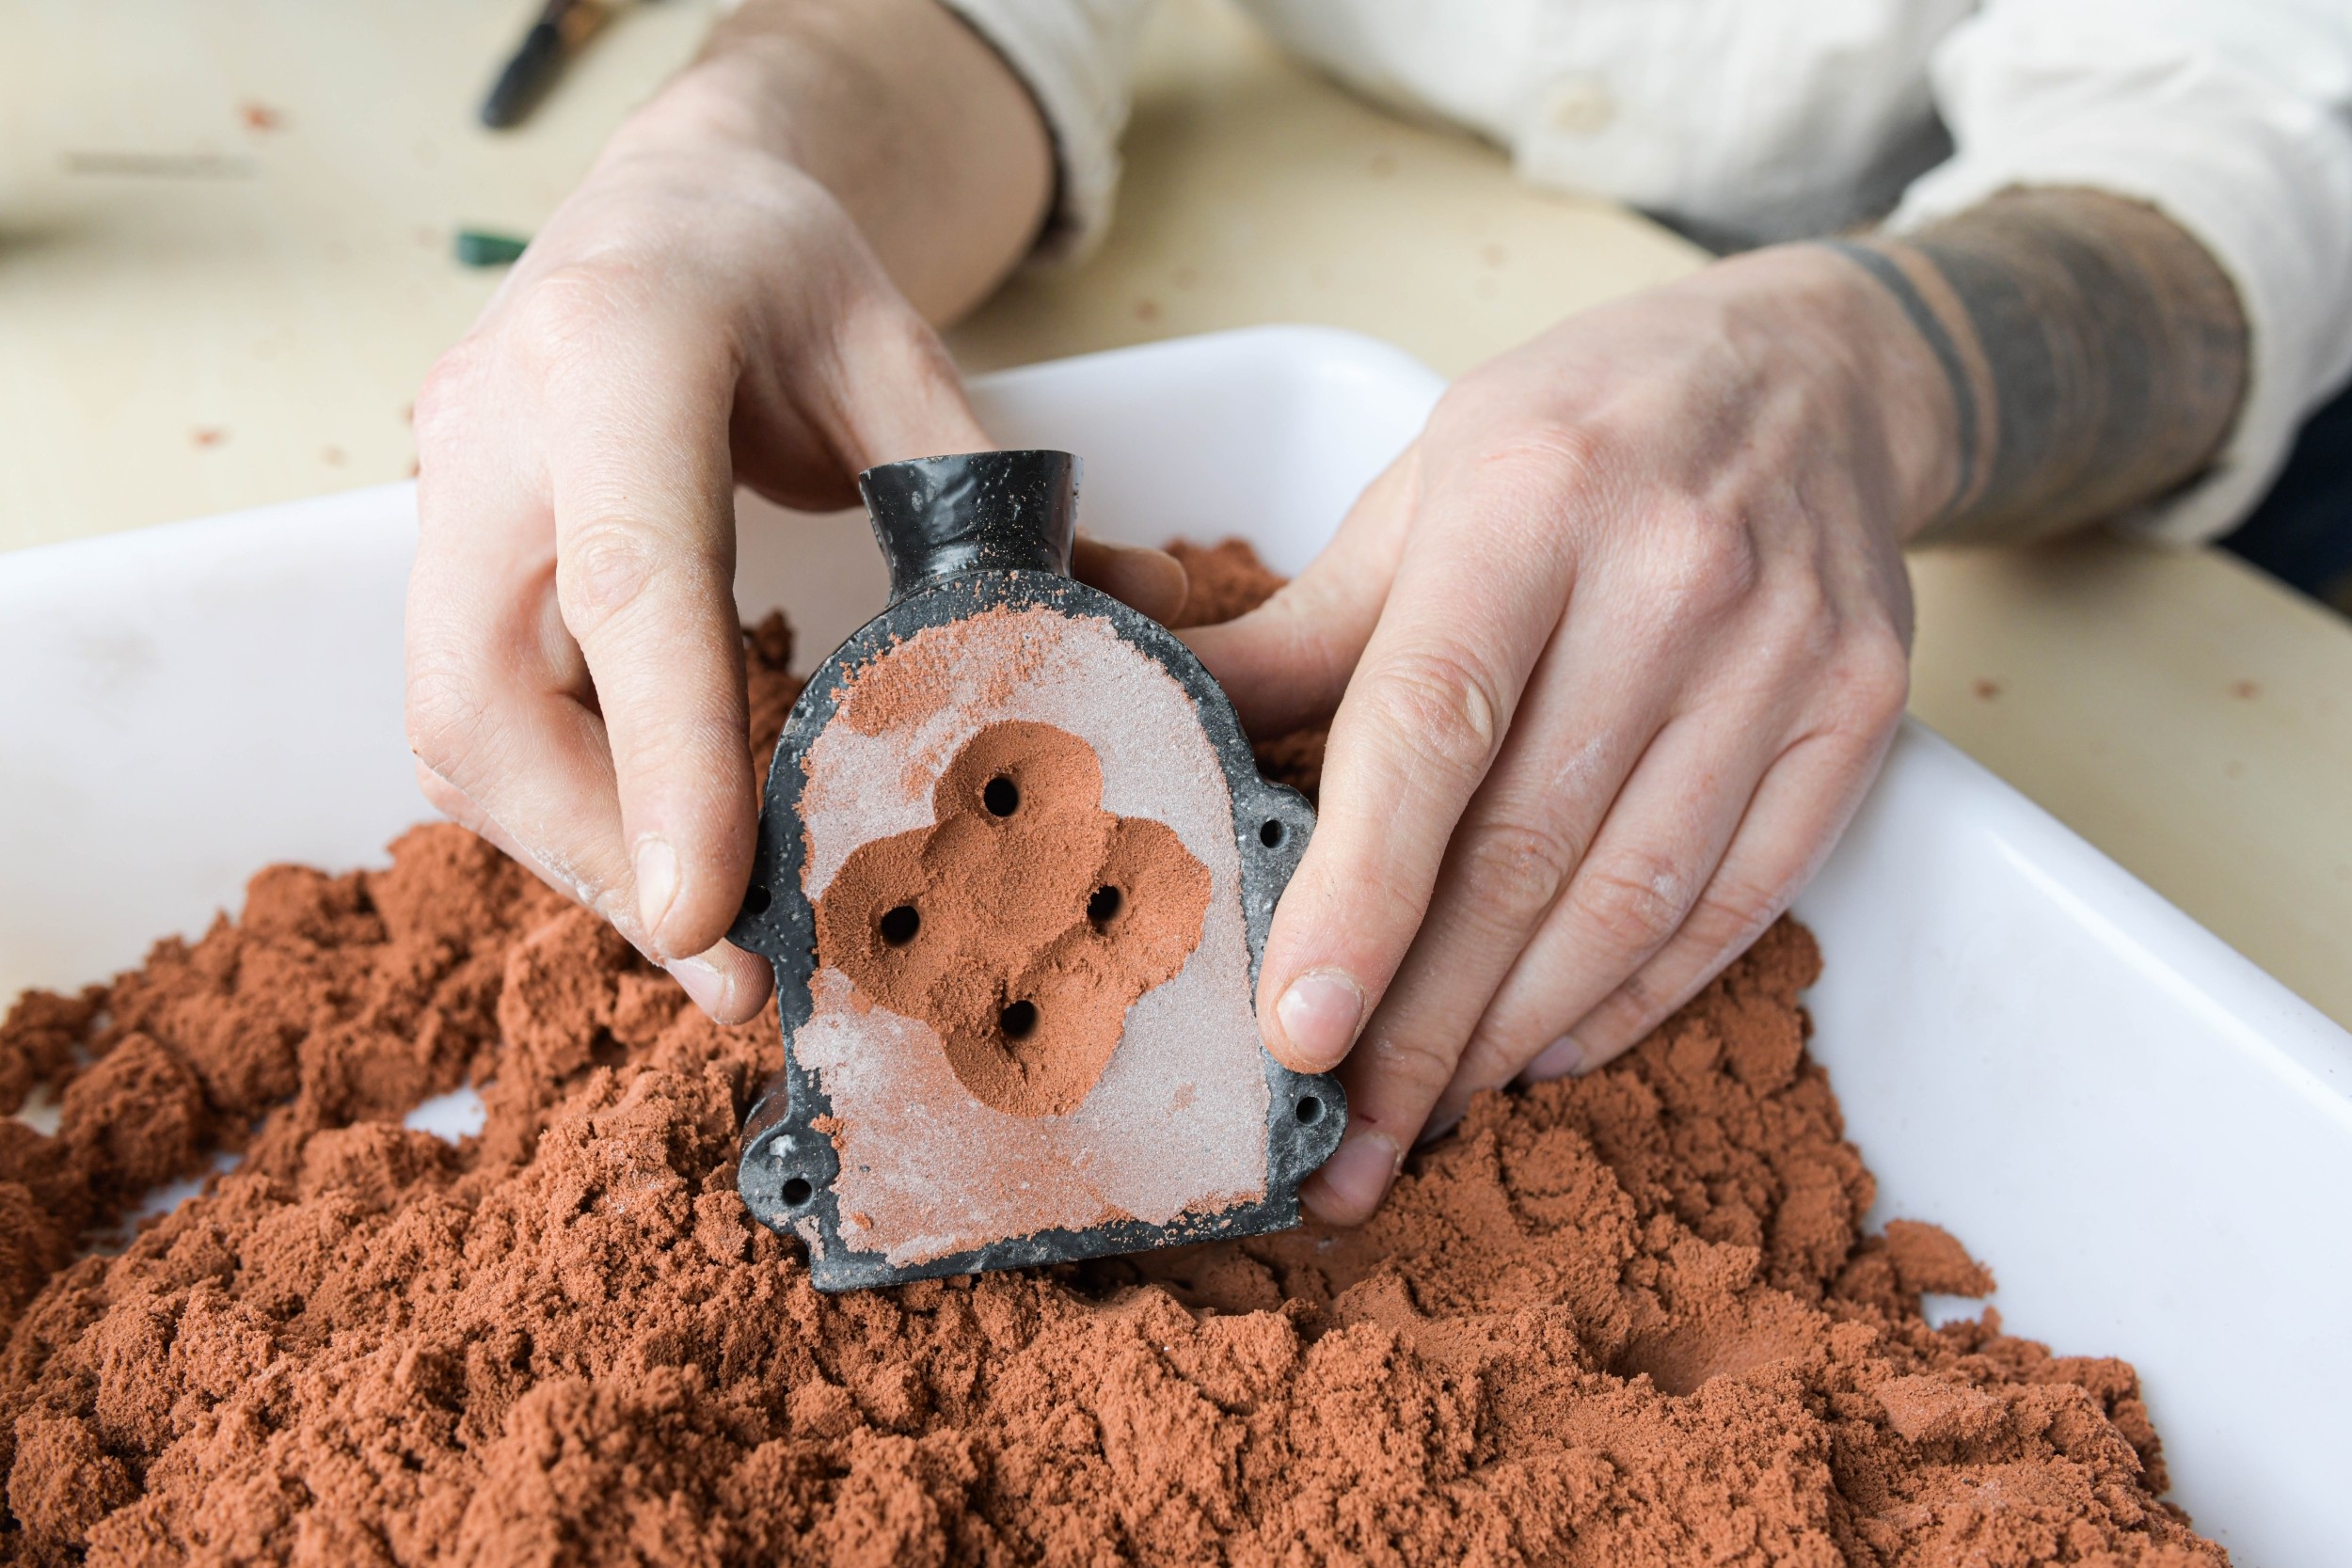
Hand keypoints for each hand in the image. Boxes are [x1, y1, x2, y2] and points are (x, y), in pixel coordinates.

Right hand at [404, 79, 1184, 1024]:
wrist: (668, 210)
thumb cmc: (783, 274)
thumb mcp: (900, 357)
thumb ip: (982, 499)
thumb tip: (1122, 629)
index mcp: (617, 352)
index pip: (633, 579)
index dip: (667, 758)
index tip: (707, 914)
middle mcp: (494, 430)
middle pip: (484, 702)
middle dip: (602, 859)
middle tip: (730, 973)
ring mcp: (448, 497)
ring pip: (462, 737)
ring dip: (584, 860)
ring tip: (717, 949)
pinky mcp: (447, 558)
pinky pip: (477, 726)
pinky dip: (572, 817)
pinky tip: (670, 867)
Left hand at [1187, 245, 1955, 1221]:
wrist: (1807, 376)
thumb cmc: (1571, 437)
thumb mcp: (1419, 492)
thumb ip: (1292, 633)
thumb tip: (1142, 729)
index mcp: (1524, 502)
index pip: (1431, 728)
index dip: (1360, 896)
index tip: (1297, 1036)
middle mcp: (1670, 576)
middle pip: (1526, 850)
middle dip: (1423, 1023)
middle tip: (1341, 1144)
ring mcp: (1782, 652)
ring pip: (1632, 901)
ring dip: (1515, 1034)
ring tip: (1422, 1114)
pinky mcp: (1860, 714)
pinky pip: (1735, 903)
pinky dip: (1632, 998)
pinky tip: (1549, 1048)